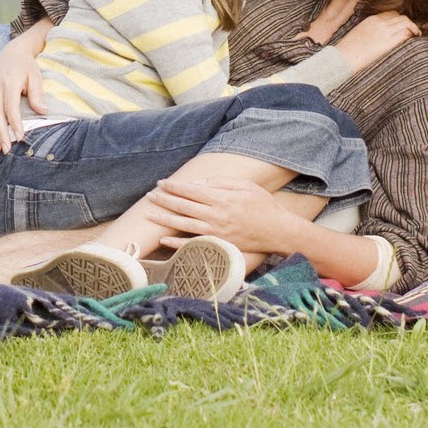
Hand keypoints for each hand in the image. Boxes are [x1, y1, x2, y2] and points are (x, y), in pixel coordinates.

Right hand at [0, 21, 51, 148]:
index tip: (20, 137)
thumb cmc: (26, 65)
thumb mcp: (35, 76)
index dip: (15, 123)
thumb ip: (37, 94)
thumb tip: (43, 111)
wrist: (11, 52)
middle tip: (7, 150)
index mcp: (9, 83)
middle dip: (1, 134)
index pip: (10, 107)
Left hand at [147, 177, 303, 257]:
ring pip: (183, 224)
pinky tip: (163, 240)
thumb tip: (199, 184)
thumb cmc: (263, 205)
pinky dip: (176, 243)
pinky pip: (192, 244)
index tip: (161, 183)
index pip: (190, 190)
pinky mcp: (218, 244)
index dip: (174, 186)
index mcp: (221, 198)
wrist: (278, 231)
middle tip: (149, 196)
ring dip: (164, 219)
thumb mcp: (245, 186)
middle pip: (183, 206)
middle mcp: (215, 215)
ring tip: (149, 214)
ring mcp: (215, 232)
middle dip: (164, 200)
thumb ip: (221, 183)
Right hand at [332, 11, 420, 70]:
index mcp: (372, 19)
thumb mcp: (359, 32)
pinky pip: (405, 33)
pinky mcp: (388, 43)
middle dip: (408, 23)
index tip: (402, 27)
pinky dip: (411, 35)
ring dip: (413, 28)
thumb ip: (372, 29)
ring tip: (415, 35)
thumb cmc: (349, 50)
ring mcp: (384, 32)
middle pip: (401, 17)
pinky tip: (413, 40)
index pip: (392, 13)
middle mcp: (379, 23)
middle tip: (412, 31)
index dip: (399, 20)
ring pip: (406, 23)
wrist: (343, 58)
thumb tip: (381, 34)